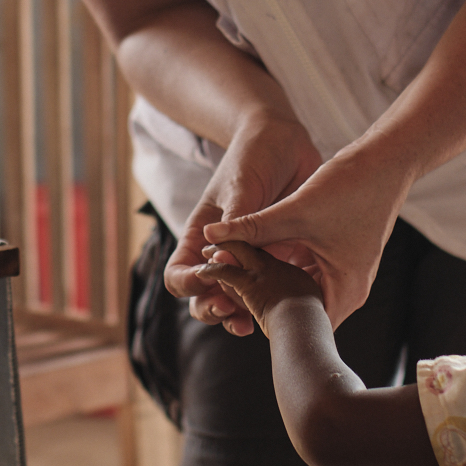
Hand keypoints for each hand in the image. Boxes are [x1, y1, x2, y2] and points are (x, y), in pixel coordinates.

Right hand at [166, 114, 323, 335]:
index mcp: (201, 236)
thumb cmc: (253, 156)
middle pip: (204, 296)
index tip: (209, 281)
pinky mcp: (277, 257)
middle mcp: (221, 252)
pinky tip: (285, 307)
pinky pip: (270, 287)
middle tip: (233, 312)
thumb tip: (222, 254)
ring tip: (255, 324)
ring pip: (236, 298)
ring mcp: (249, 257)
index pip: (179, 274)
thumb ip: (234, 222)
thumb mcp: (240, 186)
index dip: (189, 285)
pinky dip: (272, 301)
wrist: (285, 142)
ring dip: (241, 314)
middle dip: (213, 309)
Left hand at [202, 146, 412, 326]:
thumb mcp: (296, 211)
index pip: (303, 326)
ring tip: (240, 274)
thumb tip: (210, 236)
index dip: (269, 318)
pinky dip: (286, 266)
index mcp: (345, 290)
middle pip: (301, 310)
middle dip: (268, 301)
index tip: (237, 306)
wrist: (385, 161)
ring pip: (302, 289)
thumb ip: (252, 227)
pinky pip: (307, 272)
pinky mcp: (341, 258)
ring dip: (275, 282)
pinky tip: (261, 255)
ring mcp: (345, 274)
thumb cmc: (350, 187)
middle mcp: (349, 289)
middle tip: (230, 292)